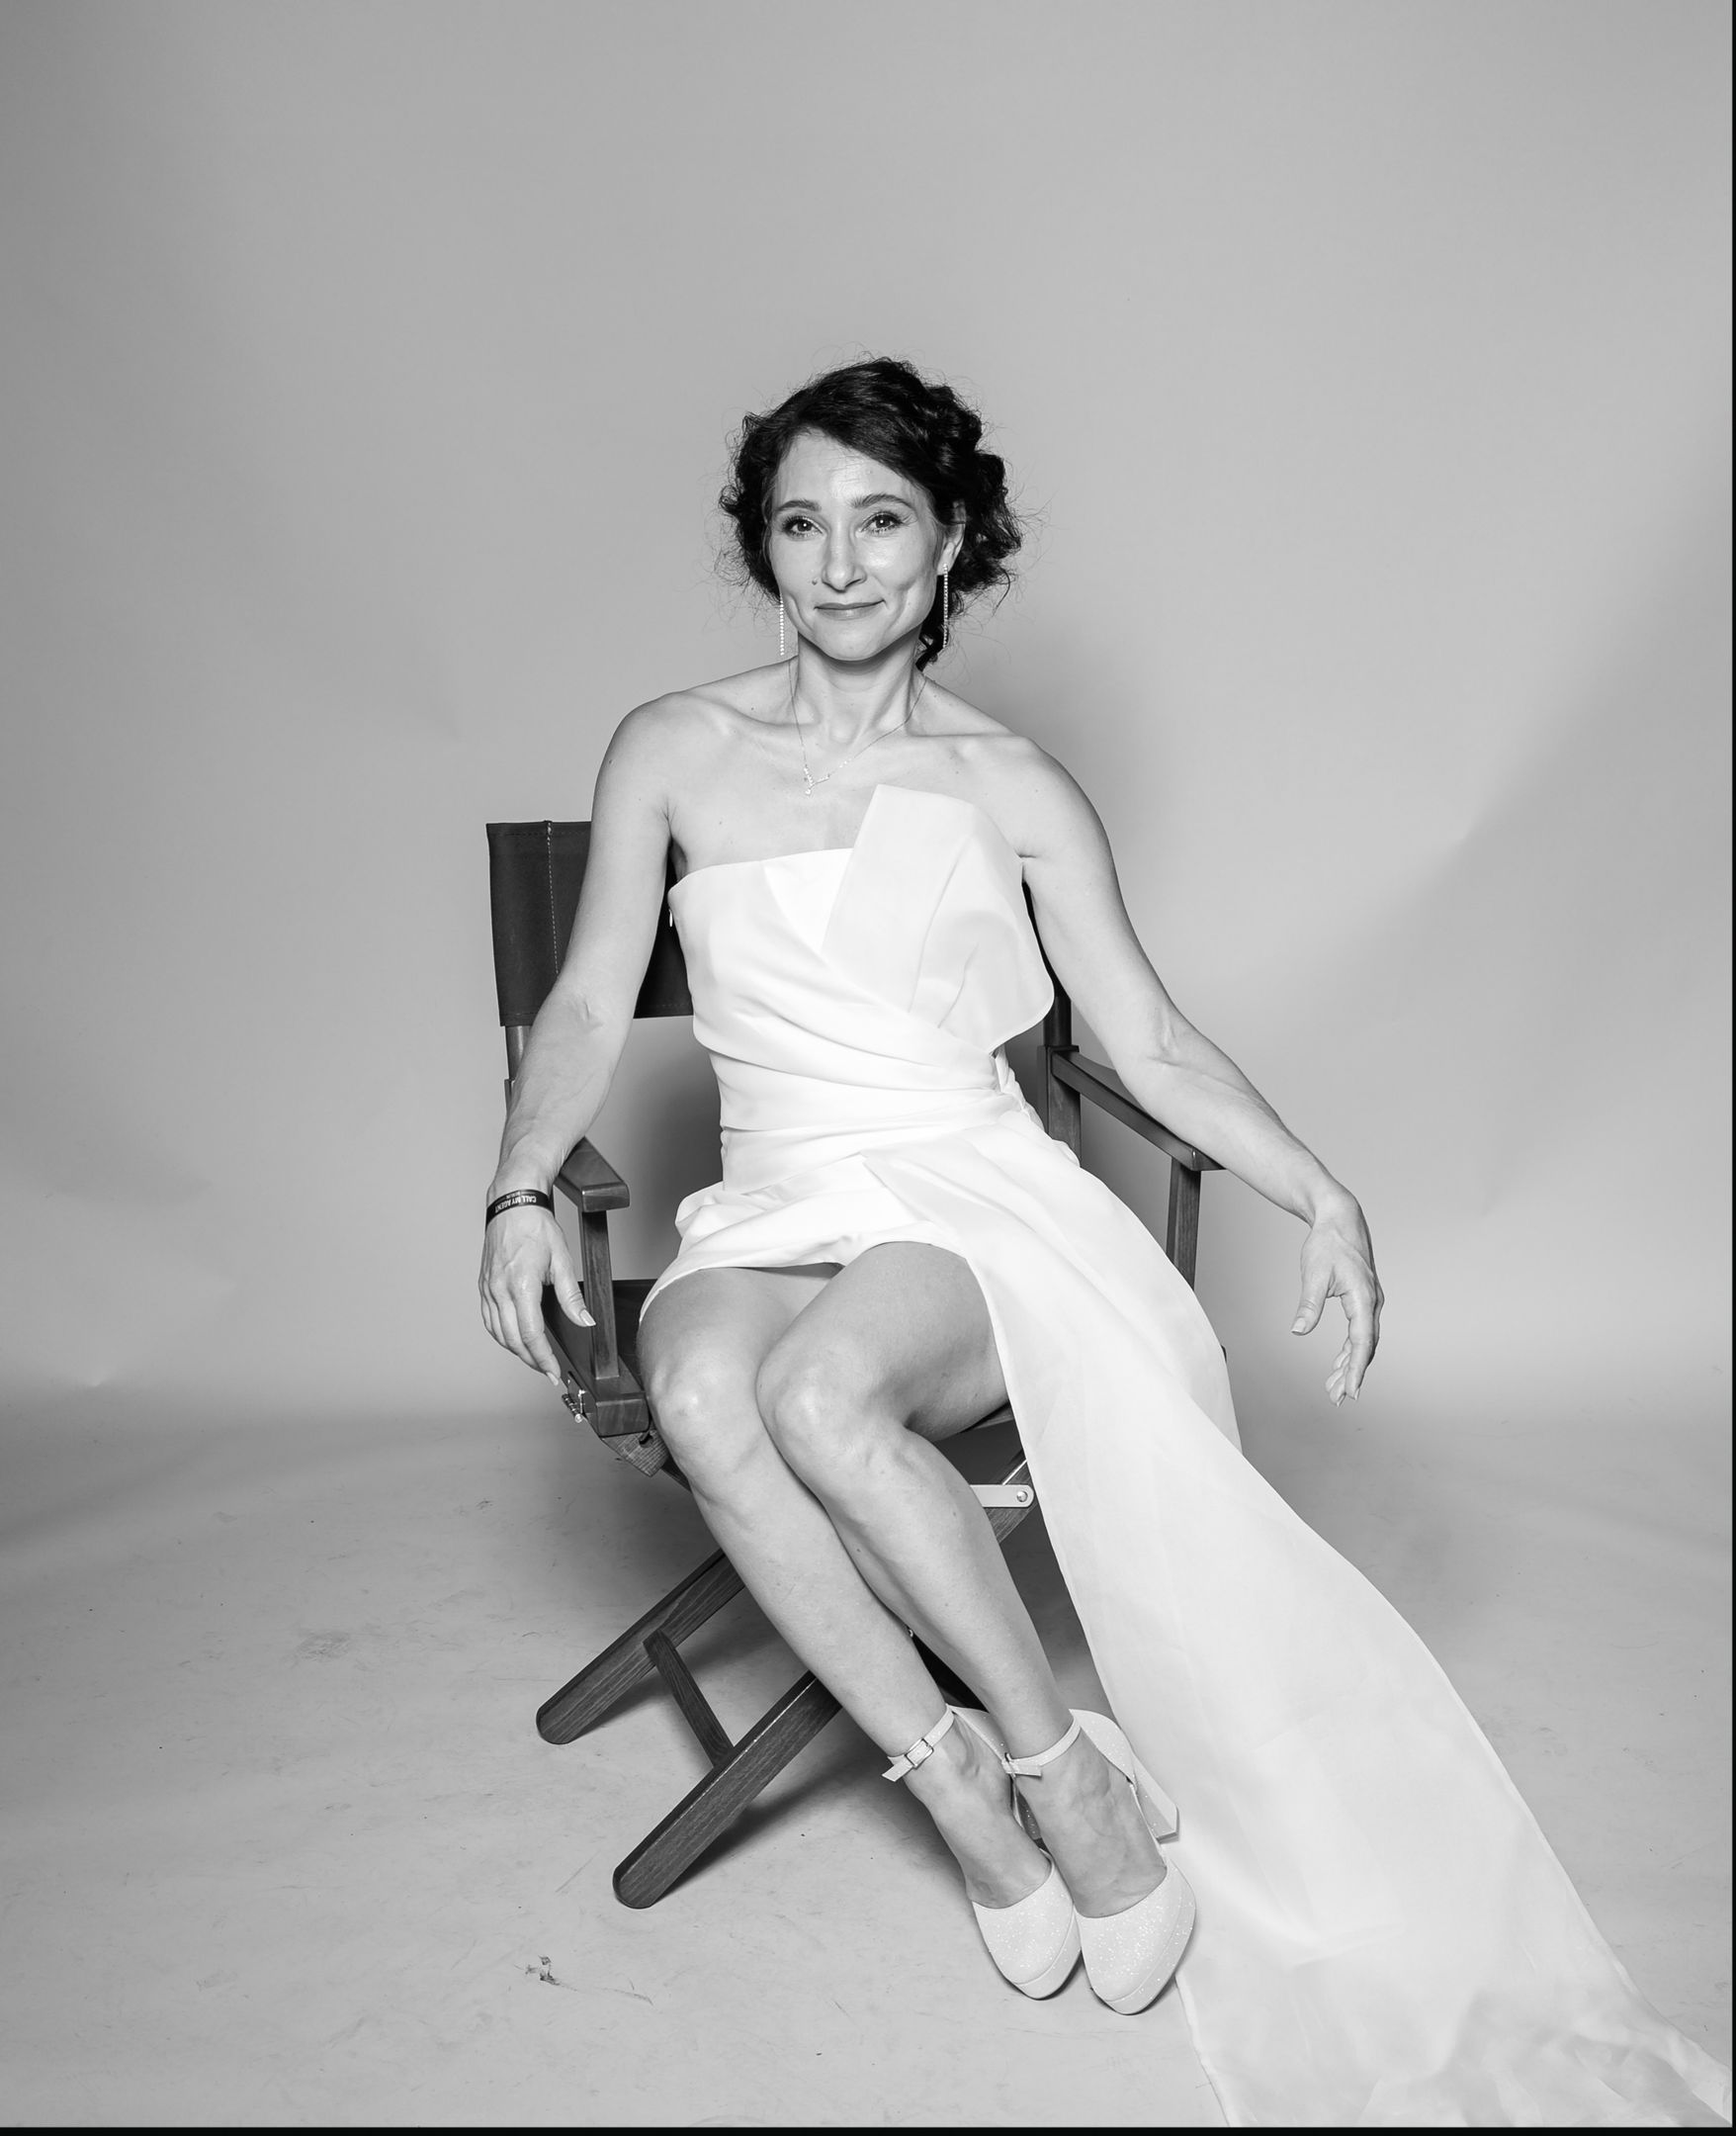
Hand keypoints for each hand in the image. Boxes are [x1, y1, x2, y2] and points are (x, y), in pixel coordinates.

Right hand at [478, 1205, 591, 1387]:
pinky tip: (513, 1339)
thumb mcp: (562, 1260)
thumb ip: (571, 1296)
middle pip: (512, 1340)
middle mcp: (500, 1290)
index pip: (531, 1334)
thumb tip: (585, 1321)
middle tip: (547, 1372)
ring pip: (498, 1333)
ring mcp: (488, 1289)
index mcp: (521, 1285)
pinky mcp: (483, 1286)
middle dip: (531, 1361)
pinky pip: (489, 1320)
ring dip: (515, 1351)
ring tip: (533, 1359)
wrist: (512, 1205)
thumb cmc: (536, 1227)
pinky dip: (501, 1335)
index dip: (543, 1358)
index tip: (553, 1372)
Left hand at [1291, 1196, 1382, 1404]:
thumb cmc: (1327, 1243)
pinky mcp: (1363, 1300)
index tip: (1351, 1391)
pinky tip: (1339, 1364)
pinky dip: (1350, 1350)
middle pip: (1365, 1347)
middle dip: (1352, 1374)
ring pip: (1363, 1341)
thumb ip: (1308, 1304)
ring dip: (1350, 1364)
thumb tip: (1298, 1330)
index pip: (1361, 1342)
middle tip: (1337, 1398)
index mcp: (1363, 1298)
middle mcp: (1372, 1302)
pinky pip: (1359, 1331)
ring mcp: (1370, 1301)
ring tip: (1334, 1388)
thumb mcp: (1313, 1274)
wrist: (1340, 1218)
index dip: (1356, 1369)